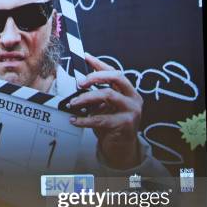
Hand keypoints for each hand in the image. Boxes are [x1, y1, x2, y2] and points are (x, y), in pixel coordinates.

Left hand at [68, 54, 142, 169]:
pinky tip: (74, 119)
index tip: (86, 56)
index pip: (115, 72)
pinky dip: (84, 119)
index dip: (100, 63)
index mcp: (129, 91)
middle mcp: (133, 98)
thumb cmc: (112, 126)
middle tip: (79, 83)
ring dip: (87, 97)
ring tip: (73, 102)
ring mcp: (132, 111)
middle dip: (95, 76)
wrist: (121, 149)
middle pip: (116, 77)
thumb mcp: (105, 108)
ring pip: (108, 95)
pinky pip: (101, 118)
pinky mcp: (125, 124)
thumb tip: (79, 85)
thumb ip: (97, 96)